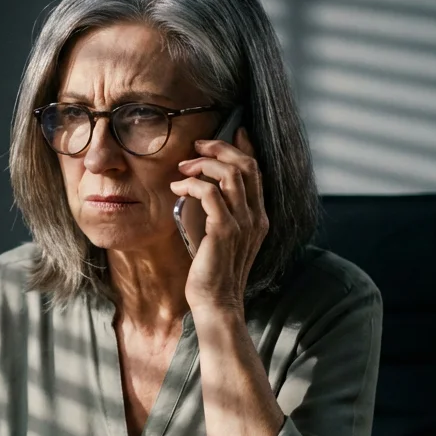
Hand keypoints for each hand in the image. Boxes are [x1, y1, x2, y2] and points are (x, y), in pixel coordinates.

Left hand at [169, 127, 267, 316]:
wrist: (217, 303)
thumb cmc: (213, 272)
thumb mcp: (220, 236)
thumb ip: (219, 212)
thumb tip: (204, 187)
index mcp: (259, 217)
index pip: (257, 171)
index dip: (244, 147)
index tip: (232, 132)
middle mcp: (256, 217)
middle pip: (246, 165)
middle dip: (220, 148)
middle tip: (197, 146)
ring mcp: (242, 224)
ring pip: (229, 174)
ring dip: (203, 164)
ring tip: (183, 168)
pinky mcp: (224, 231)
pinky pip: (209, 193)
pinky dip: (191, 184)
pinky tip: (177, 189)